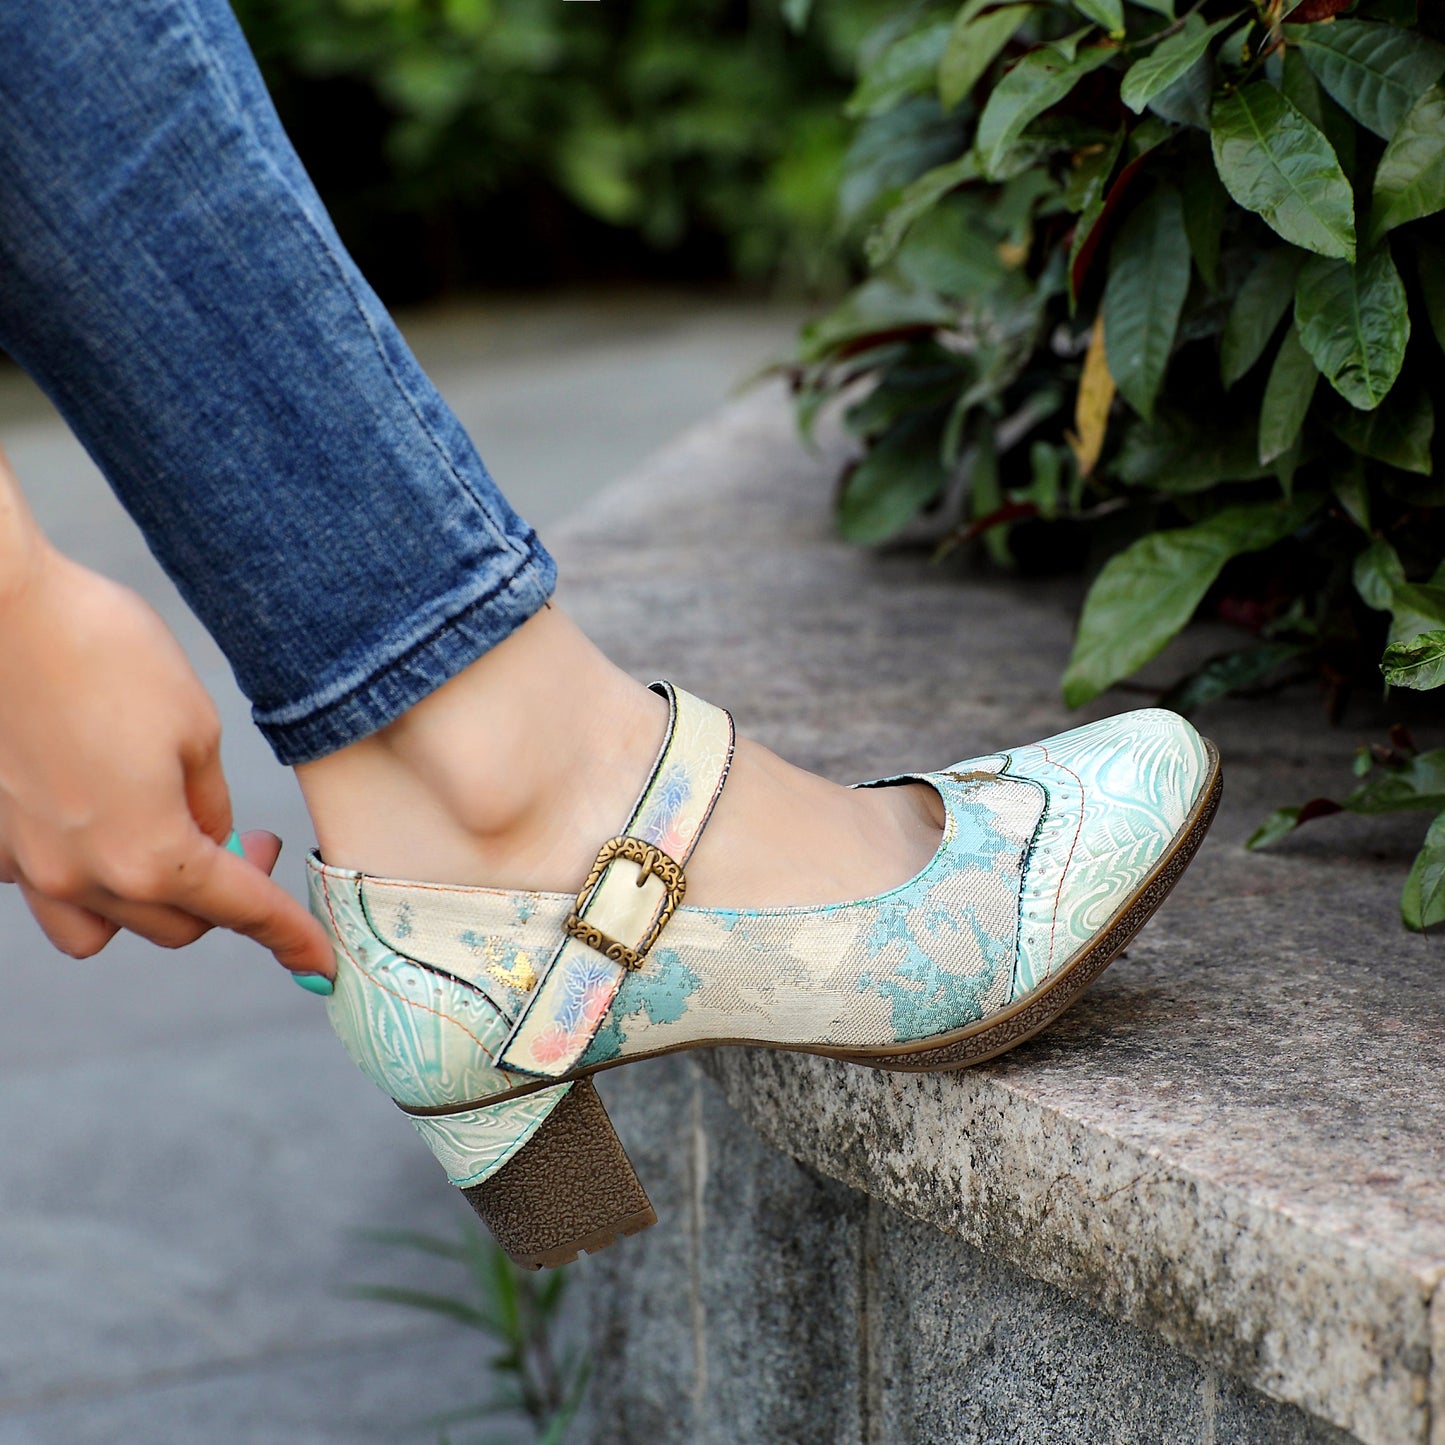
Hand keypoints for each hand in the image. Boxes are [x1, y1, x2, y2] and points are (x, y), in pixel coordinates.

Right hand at [0, 541, 333, 976]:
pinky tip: (105, 828)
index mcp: (149, 855)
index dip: (289, 934)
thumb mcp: (196, 729)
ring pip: (104, 928)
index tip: (320, 960)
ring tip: (175, 847)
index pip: (241, 910)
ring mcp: (29, 863)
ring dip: (151, 905)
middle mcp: (82, 877)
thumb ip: (211, 804)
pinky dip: (87, 880)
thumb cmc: (107, 655)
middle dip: (228, 898)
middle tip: (254, 842)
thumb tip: (214, 840)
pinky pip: (49, 892)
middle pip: (177, 927)